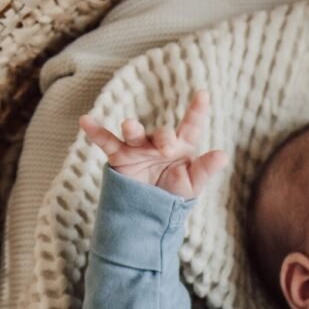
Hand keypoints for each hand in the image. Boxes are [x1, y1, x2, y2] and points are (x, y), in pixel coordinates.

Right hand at [78, 88, 228, 198]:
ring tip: (129, 126)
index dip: (197, 111)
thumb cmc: (174, 195)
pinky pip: (106, 141)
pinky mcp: (120, 156)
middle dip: (163, 138)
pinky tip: (85, 121)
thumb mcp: (193, 184)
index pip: (191, 127)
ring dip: (132, 128)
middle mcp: (159, 142)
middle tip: (166, 147)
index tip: (203, 95)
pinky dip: (95, 131)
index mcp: (181, 146)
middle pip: (161, 133)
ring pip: (134, 133)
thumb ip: (206, 169)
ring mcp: (138, 147)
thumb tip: (223, 155)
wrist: (149, 213)